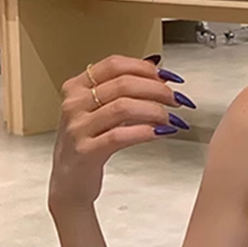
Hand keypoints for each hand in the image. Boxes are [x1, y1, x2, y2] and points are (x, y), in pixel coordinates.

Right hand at [48, 55, 195, 211]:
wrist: (69, 181)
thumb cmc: (89, 143)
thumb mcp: (101, 110)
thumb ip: (124, 89)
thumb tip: (156, 66)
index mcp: (77, 86)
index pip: (115, 65)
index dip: (146, 69)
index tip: (169, 78)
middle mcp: (74, 103)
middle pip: (123, 84)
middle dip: (158, 90)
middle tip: (177, 100)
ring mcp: (78, 127)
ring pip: (124, 107)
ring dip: (155, 110)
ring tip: (172, 118)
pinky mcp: (85, 151)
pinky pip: (120, 135)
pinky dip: (146, 131)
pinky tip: (162, 132)